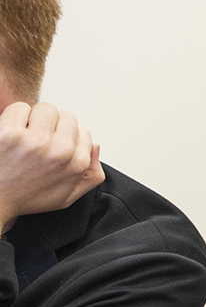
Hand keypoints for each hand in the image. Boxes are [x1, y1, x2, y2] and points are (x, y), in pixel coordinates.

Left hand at [0, 102, 103, 227]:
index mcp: (76, 163)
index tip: (52, 147)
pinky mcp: (9, 133)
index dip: (67, 138)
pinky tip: (10, 133)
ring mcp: (35, 141)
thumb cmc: (25, 198)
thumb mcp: (66, 197)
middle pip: (67, 116)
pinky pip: (19, 108)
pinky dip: (14, 117)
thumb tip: (95, 146)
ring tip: (24, 135)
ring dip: (34, 118)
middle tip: (37, 140)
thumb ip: (92, 175)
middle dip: (53, 125)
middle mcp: (60, 151)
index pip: (84, 132)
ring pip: (46, 108)